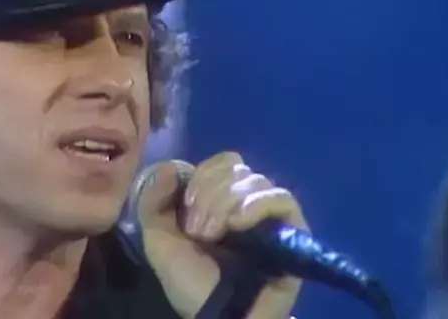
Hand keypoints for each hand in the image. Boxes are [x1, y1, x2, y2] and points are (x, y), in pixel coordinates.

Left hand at [137, 152, 307, 318]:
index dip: (202, 175)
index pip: (223, 163)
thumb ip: (153, 201)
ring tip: (213, 235)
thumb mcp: (159, 240)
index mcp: (221, 199)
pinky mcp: (294, 231)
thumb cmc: (191, 284)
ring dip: (226, 202)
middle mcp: (249, 203)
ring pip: (255, 180)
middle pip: (237, 167)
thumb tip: (169, 168)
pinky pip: (282, 199)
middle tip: (197, 230)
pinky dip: (256, 204)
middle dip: (209, 193)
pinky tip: (239, 224)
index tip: (185, 204)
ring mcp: (272, 216)